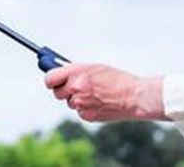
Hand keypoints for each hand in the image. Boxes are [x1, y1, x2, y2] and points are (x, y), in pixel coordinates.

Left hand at [44, 63, 165, 122]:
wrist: (134, 96)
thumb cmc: (116, 79)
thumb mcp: (94, 67)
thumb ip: (76, 71)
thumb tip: (60, 72)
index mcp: (76, 72)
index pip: (50, 78)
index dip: (51, 80)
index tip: (53, 81)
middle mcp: (75, 87)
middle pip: (57, 93)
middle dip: (64, 91)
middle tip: (74, 87)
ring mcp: (80, 103)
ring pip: (70, 103)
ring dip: (77, 100)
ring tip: (94, 94)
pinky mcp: (86, 116)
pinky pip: (80, 112)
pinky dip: (86, 109)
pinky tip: (99, 103)